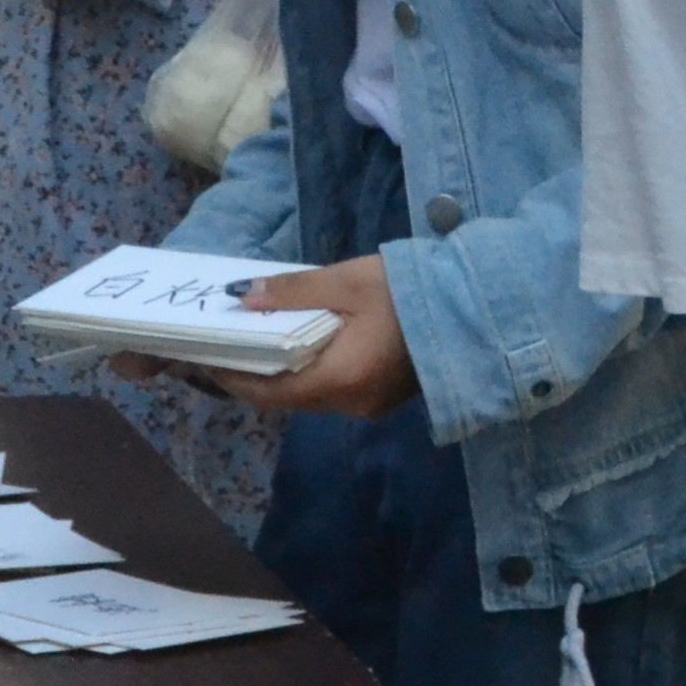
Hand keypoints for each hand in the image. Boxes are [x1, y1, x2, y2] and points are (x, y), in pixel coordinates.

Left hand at [219, 254, 419, 417]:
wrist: (482, 306)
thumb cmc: (415, 290)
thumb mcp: (349, 280)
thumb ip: (294, 290)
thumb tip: (242, 297)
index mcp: (338, 380)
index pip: (266, 391)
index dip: (231, 376)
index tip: (203, 355)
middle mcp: (349, 404)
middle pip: (286, 397)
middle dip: (253, 374)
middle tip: (226, 345)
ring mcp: (370, 405)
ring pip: (310, 395)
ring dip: (283, 373)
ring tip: (260, 341)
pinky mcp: (384, 396)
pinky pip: (333, 390)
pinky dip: (310, 371)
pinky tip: (305, 346)